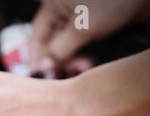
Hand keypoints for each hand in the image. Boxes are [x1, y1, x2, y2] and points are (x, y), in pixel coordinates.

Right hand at [29, 0, 149, 71]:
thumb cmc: (114, 1)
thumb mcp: (80, 30)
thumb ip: (58, 51)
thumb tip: (43, 67)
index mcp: (52, 5)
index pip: (36, 38)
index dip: (38, 59)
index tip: (44, 75)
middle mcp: (61, 10)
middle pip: (51, 43)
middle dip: (61, 59)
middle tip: (75, 70)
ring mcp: (75, 16)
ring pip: (65, 45)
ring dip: (73, 59)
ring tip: (85, 66)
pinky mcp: (90, 22)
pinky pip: (78, 43)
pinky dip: (82, 54)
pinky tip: (89, 61)